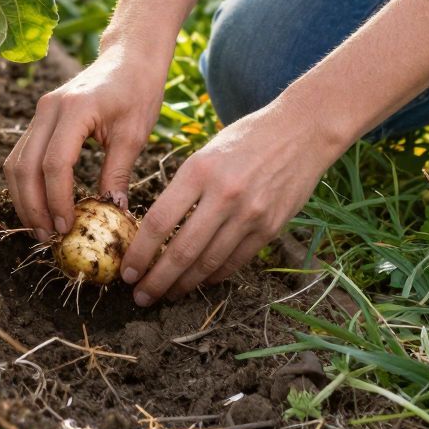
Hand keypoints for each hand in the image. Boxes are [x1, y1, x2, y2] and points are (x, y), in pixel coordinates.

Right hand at [3, 44, 170, 240]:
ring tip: (42, 228)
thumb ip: (117, 173)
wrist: (129, 57)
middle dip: (33, 207)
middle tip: (48, 237)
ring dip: (24, 198)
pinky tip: (40, 205)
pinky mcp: (39, 117)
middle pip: (25, 166)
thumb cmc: (138, 91)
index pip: (55, 164)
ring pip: (16, 163)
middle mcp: (48, 108)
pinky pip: (22, 155)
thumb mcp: (134, 134)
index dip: (58, 200)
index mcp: (75, 109)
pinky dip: (26, 183)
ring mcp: (40, 111)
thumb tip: (112, 214)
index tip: (68, 228)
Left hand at [122, 102, 335, 304]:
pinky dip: (214, 276)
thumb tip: (157, 229)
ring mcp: (249, 214)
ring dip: (183, 285)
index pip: (160, 221)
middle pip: (181, 251)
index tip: (127, 270)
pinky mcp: (270, 228)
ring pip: (208, 263)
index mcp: (200, 170)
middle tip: (140, 296)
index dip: (140, 253)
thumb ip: (185, 188)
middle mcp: (224, 195)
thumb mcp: (206, 152)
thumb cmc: (246, 138)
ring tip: (167, 295)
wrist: (302, 132)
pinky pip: (235, 261)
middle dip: (156, 280)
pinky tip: (200, 281)